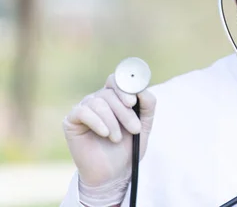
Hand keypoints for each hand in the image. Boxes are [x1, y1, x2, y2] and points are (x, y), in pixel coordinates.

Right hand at [63, 73, 155, 197]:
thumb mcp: (144, 124)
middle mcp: (98, 99)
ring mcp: (84, 109)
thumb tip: (141, 89)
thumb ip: (147, 105)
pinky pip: (82, 112)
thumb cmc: (128, 147)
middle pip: (109, 92)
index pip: (117, 80)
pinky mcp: (71, 121)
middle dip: (124, 112)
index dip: (125, 87)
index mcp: (115, 97)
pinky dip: (97, 122)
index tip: (133, 102)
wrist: (114, 173)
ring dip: (113, 121)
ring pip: (98, 102)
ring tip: (118, 139)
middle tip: (135, 129)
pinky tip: (105, 134)